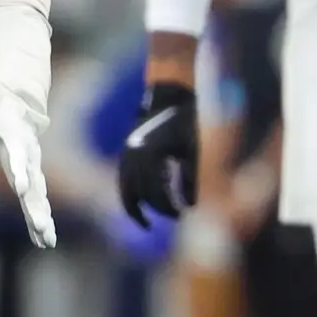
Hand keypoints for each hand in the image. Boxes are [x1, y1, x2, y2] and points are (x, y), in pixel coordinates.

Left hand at [0, 75, 56, 249]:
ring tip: (48, 241)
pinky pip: (35, 201)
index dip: (21, 170)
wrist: (9, 99)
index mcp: (14, 136)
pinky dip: (39, 220)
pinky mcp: (28, 177)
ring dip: (42, 218)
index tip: (22, 189)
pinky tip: (44, 241)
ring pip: (39, 196)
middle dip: (37, 206)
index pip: (18, 155)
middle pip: (34, 183)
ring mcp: (30, 167)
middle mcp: (27, 154)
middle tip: (42, 226)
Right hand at [118, 83, 197, 226]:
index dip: (172, 209)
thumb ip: (191, 178)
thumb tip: (192, 205)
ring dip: (134, 208)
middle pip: (141, 197)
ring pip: (125, 191)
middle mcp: (135, 159)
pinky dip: (129, 194)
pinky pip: (123, 180)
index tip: (185, 214)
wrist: (167, 95)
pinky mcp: (126, 152)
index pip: (159, 195)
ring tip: (144, 220)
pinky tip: (142, 200)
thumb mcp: (193, 149)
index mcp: (152, 159)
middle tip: (174, 217)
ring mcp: (127, 156)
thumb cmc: (185, 120)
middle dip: (156, 210)